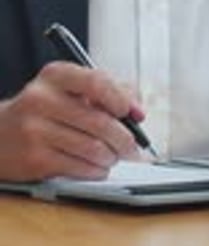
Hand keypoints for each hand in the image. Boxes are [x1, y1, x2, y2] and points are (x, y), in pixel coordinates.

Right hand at [0, 62, 144, 181]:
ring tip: (114, 157)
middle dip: (124, 138)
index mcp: (55, 75)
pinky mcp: (34, 158)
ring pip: (92, 148)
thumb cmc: (45, 109)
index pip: (96, 82)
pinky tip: (98, 167)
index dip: (120, 100)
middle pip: (99, 121)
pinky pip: (79, 167)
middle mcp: (41, 99)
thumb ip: (107, 90)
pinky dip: (96, 170)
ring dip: (111, 157)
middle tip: (132, 147)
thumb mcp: (69, 88)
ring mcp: (35, 130)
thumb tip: (137, 112)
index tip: (131, 113)